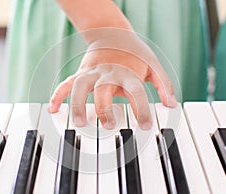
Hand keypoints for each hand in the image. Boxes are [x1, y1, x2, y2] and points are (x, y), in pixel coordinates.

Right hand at [49, 29, 176, 129]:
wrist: (113, 33)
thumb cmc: (135, 53)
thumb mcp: (153, 64)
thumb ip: (163, 84)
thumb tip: (171, 105)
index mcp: (127, 72)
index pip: (136, 91)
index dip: (141, 109)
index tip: (145, 127)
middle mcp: (108, 73)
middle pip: (103, 90)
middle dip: (105, 108)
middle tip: (110, 125)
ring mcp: (92, 73)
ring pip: (80, 87)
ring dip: (78, 104)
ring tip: (80, 122)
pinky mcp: (81, 73)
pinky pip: (66, 83)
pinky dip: (58, 95)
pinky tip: (53, 109)